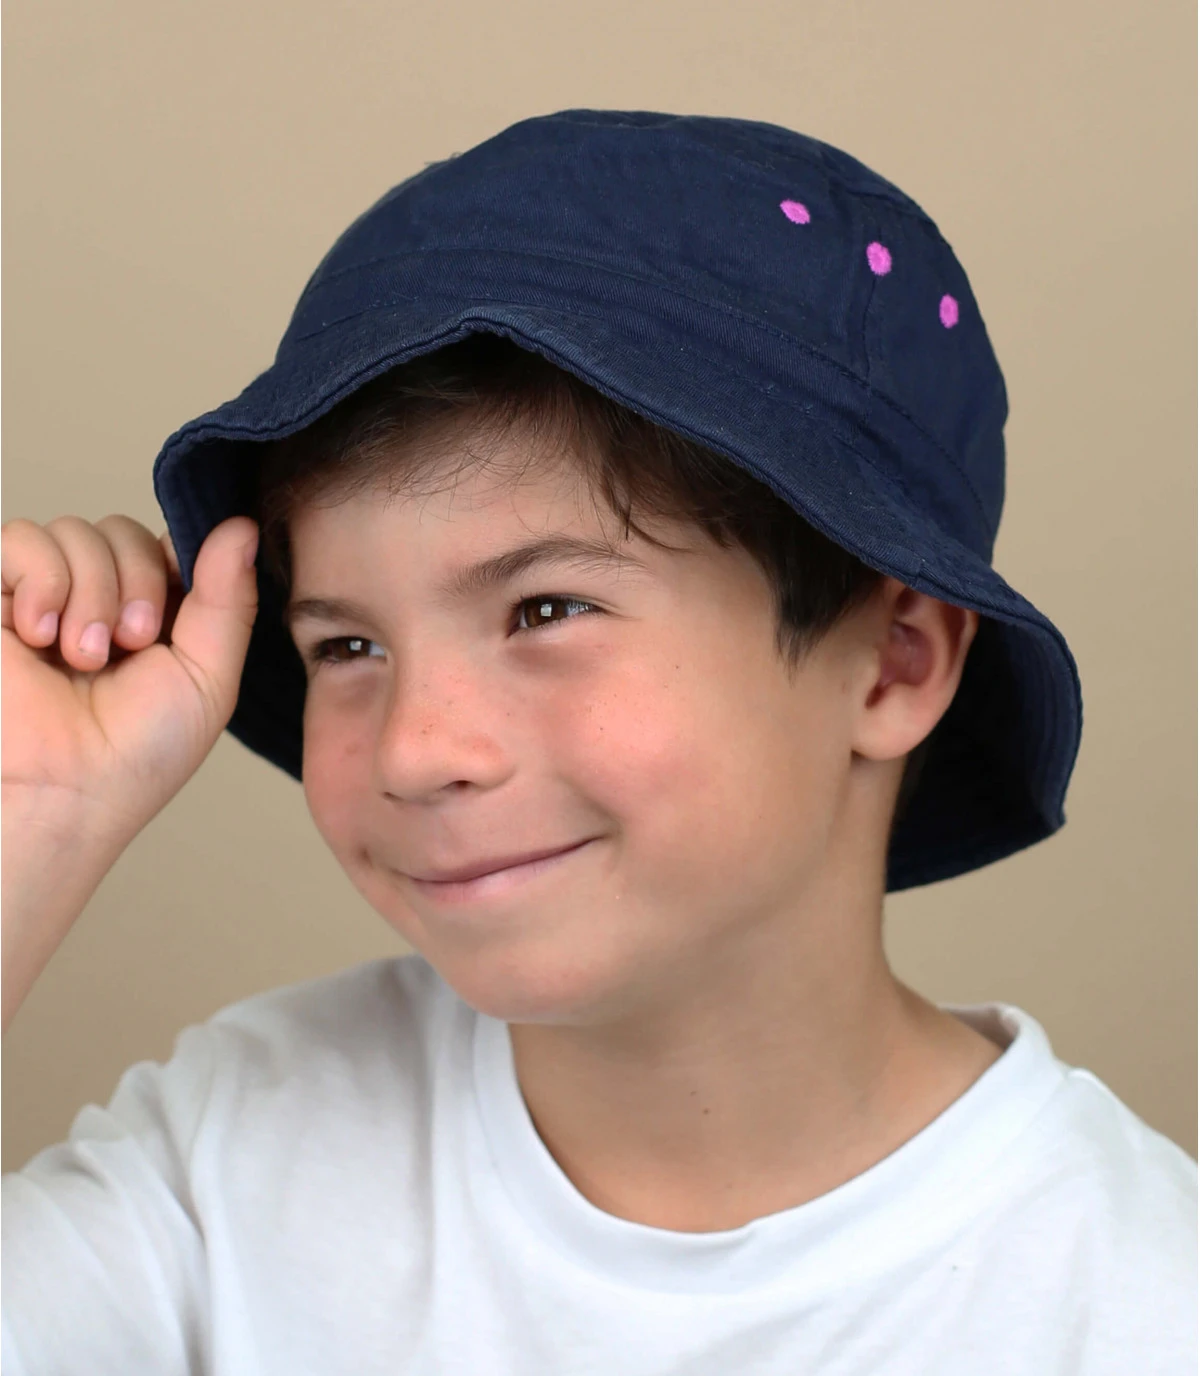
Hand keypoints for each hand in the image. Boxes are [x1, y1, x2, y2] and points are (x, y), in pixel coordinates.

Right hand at [2, 513, 259, 848]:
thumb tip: (240, 524)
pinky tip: (39, 635)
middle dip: (136, 584)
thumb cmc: (137, 753)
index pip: (165, 543)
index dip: (177, 565)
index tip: (172, 621)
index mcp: (148, 614)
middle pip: (122, 530)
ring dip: (91, 593)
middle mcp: (92, 599)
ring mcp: (38, 596)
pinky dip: (41, 581)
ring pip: (74, 529)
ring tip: (82, 656)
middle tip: (128, 646)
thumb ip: (228, 596)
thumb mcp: (209, 675)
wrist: (63, 791)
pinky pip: (19, 538)